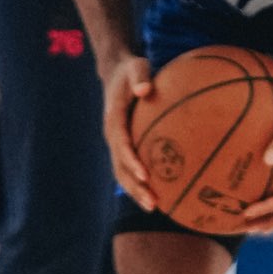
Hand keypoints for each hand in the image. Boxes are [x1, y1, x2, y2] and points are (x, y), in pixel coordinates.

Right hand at [103, 54, 156, 202]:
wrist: (116, 73)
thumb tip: (145, 89)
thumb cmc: (131, 70)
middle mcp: (112, 135)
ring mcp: (116, 143)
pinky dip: (140, 183)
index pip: (121, 144)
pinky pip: (129, 168)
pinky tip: (160, 194)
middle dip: (135, 187)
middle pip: (119, 167)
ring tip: (154, 207)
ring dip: (136, 191)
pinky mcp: (123, 146)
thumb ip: (140, 77)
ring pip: (122, 173)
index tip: (144, 174)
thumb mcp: (136, 66)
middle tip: (152, 202)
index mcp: (114, 118)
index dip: (131, 161)